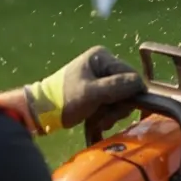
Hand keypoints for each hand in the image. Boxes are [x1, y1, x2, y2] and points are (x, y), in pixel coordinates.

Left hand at [23, 46, 145, 134]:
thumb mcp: (91, 93)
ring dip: (112, 113)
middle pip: (126, 88)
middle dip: (118, 107)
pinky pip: (111, 103)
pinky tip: (97, 122)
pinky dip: (106, 114)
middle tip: (105, 120)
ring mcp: (100, 78)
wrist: (40, 112)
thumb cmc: (64, 99)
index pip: (130, 75)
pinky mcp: (96, 91)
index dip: (129, 95)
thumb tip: (140, 84)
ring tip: (99, 122)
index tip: (116, 110)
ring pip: (120, 98)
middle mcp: (103, 64)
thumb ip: (117, 87)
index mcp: (102, 57)